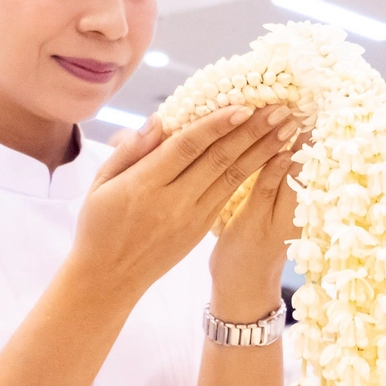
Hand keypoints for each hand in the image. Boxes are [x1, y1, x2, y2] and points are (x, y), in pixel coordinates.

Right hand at [63, 106, 297, 310]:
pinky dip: (254, 173)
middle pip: (219, 159)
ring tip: (286, 128)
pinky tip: (270, 157)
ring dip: (263, 150)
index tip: (243, 106)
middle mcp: (173, 202)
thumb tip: (158, 121)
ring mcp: (191, 218)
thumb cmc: (99, 225)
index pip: (187, 147)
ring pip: (233, 177)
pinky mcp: (201, 229)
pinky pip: (231, 194)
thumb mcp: (100, 184)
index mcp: (144, 185)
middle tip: (280, 108)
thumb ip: (129, 151)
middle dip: (252, 131)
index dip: (216, 125)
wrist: (109, 279)